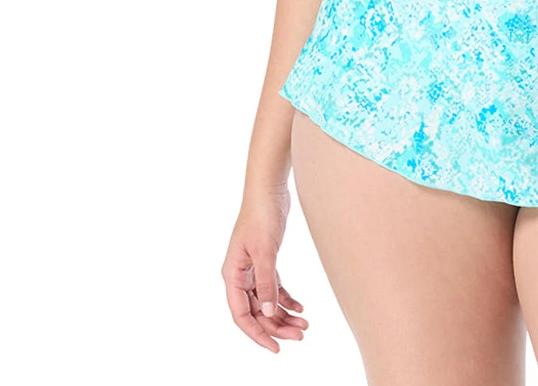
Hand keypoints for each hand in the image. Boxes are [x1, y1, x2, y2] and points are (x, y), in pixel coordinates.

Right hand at [221, 183, 308, 352]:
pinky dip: (286, 299)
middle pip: (256, 311)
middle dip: (277, 326)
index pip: (241, 315)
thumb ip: (266, 282)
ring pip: (266, 301)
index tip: (275, 348)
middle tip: (300, 335)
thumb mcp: (265, 250)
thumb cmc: (262, 215)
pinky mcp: (266, 260)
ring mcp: (252, 268)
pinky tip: (300, 307)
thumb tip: (267, 312)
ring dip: (283, 314)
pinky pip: (274, 287)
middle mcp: (239, 275)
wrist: (269, 189)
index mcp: (232, 275)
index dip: (257, 334)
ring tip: (304, 325)